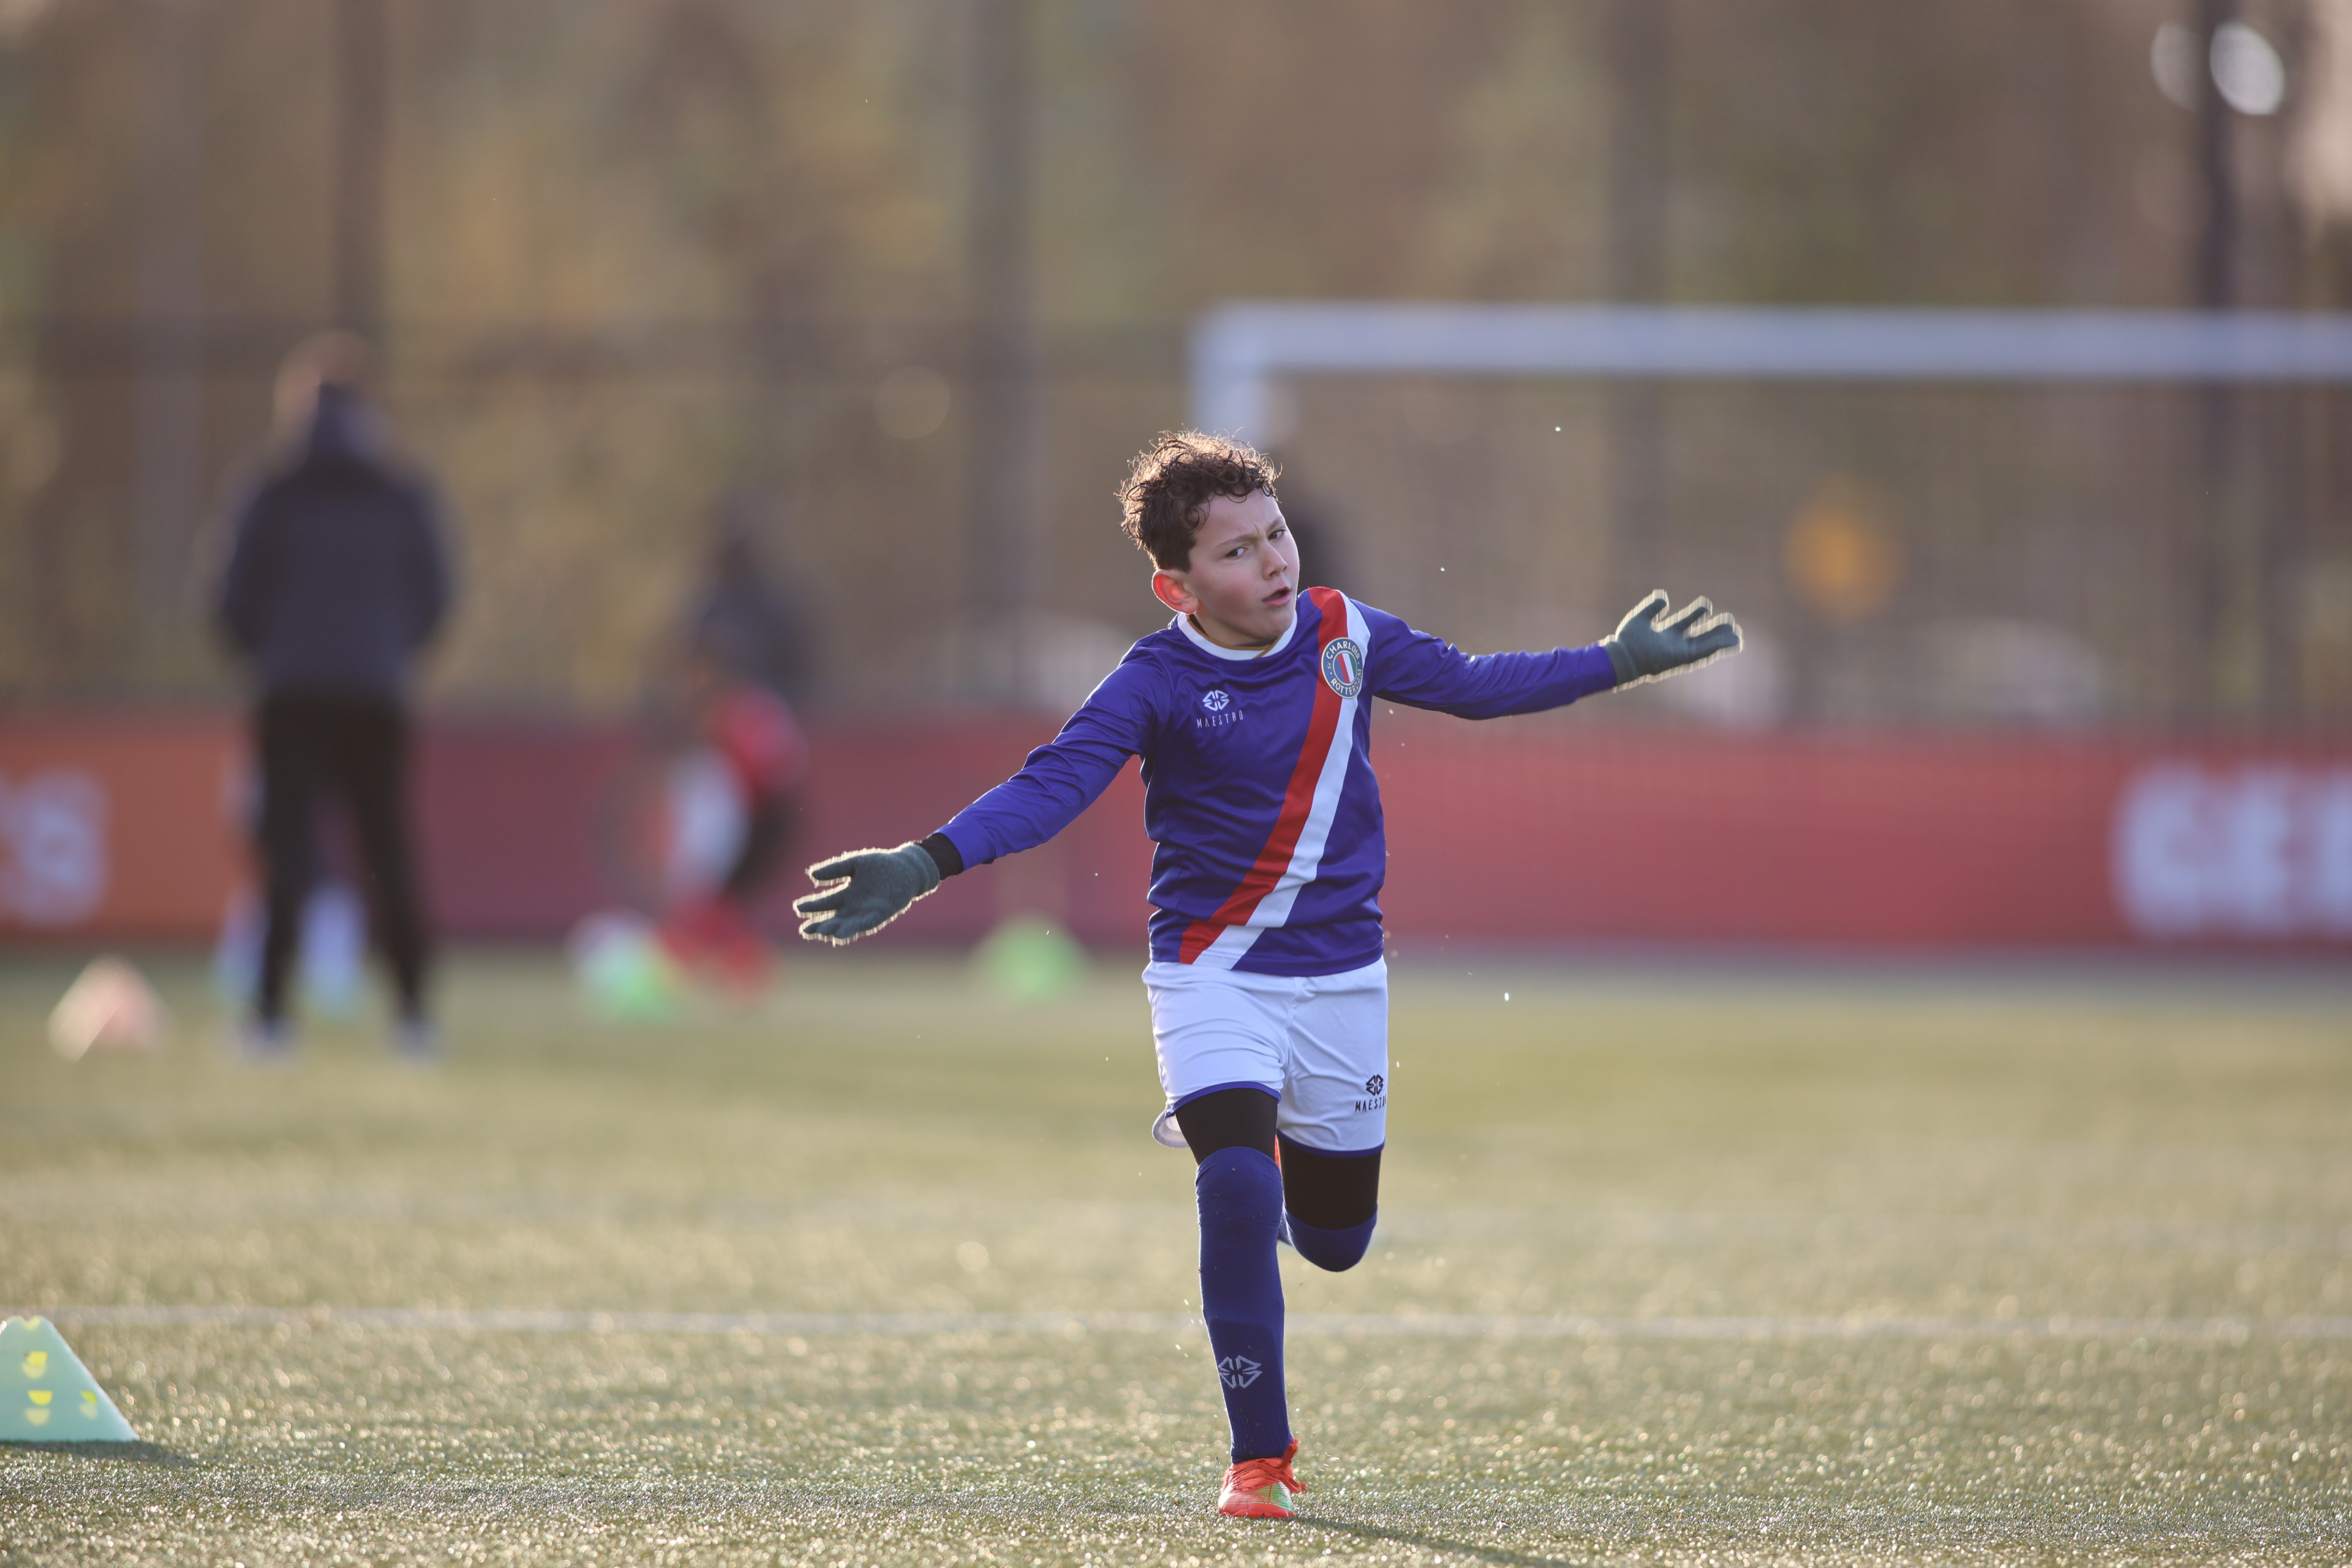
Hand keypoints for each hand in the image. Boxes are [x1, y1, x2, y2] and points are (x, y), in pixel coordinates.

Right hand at [793, 842, 941, 943]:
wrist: (907, 867)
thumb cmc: (881, 865)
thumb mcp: (855, 863)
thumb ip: (835, 869)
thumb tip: (811, 874)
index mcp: (847, 895)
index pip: (825, 903)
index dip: (812, 907)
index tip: (798, 907)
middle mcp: (855, 907)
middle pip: (834, 919)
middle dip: (820, 924)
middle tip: (805, 929)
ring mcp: (867, 912)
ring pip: (848, 924)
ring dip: (836, 929)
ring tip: (823, 932)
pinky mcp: (882, 914)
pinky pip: (867, 923)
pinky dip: (855, 927)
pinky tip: (843, 932)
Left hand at [1603, 590, 1741, 687]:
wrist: (1623, 657)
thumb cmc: (1627, 641)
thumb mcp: (1640, 618)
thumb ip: (1652, 607)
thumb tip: (1663, 596)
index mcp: (1665, 635)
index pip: (1685, 623)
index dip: (1696, 614)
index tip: (1707, 605)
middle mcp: (1674, 644)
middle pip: (1699, 635)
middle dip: (1714, 629)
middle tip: (1729, 621)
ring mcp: (1680, 652)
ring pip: (1706, 645)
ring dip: (1721, 639)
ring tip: (1737, 633)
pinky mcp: (1684, 658)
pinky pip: (1705, 652)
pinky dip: (1718, 647)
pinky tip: (1732, 641)